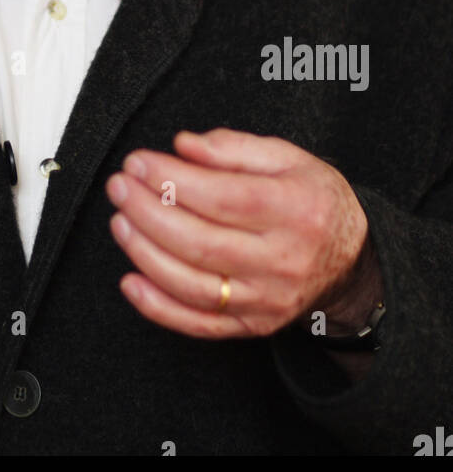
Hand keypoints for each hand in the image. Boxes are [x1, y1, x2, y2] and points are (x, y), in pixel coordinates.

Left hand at [105, 128, 370, 338]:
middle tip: (120, 187)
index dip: (173, 179)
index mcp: (296, 210)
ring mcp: (267, 299)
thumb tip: (184, 146)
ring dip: (145, 253)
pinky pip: (199, 324)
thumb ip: (234, 148)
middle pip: (201, 242)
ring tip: (120, 221)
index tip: (139, 162)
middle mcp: (283, 260)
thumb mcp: (288, 158)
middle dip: (148, 212)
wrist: (351, 262)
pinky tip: (130, 280)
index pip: (223, 197)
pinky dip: (158, 306)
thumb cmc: (313, 202)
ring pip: (194, 284)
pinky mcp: (252, 325)